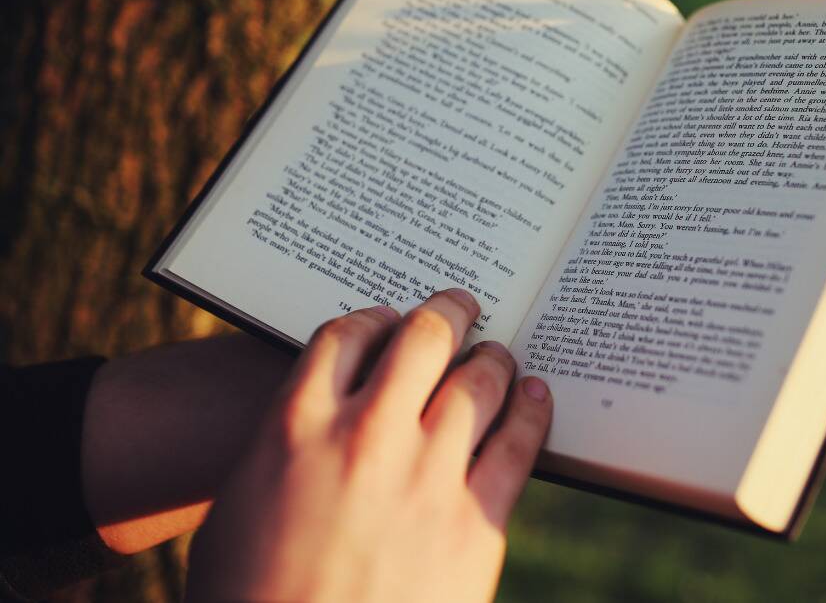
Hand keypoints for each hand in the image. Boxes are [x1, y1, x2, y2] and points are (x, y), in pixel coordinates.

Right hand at [185, 289, 552, 601]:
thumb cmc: (250, 598)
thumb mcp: (236, 511)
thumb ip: (280, 449)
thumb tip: (314, 421)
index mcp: (293, 426)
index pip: (344, 335)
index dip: (374, 319)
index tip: (389, 321)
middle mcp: (365, 435)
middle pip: (422, 340)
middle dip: (448, 312)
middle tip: (463, 305)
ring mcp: (426, 476)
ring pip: (479, 383)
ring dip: (493, 358)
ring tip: (500, 354)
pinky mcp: (476, 521)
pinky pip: (519, 445)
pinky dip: (531, 411)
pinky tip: (536, 397)